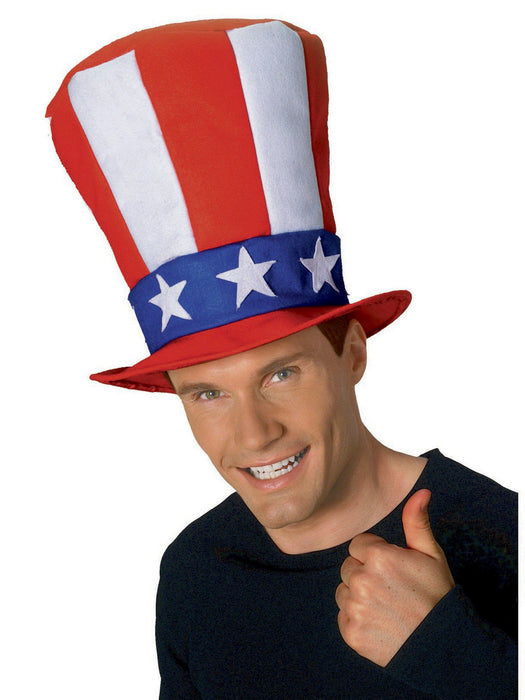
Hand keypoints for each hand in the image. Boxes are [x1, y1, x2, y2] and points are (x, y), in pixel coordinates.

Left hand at [335, 489, 453, 666]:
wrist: (443, 647)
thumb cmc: (438, 596)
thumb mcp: (432, 555)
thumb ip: (417, 522)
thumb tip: (420, 492)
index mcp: (378, 556)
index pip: (359, 545)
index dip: (376, 556)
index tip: (393, 570)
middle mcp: (361, 579)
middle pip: (349, 567)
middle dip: (365, 574)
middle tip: (391, 589)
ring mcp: (354, 607)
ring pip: (343, 591)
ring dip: (358, 597)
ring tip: (386, 607)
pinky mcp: (351, 632)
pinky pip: (343, 616)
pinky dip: (356, 620)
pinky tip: (379, 624)